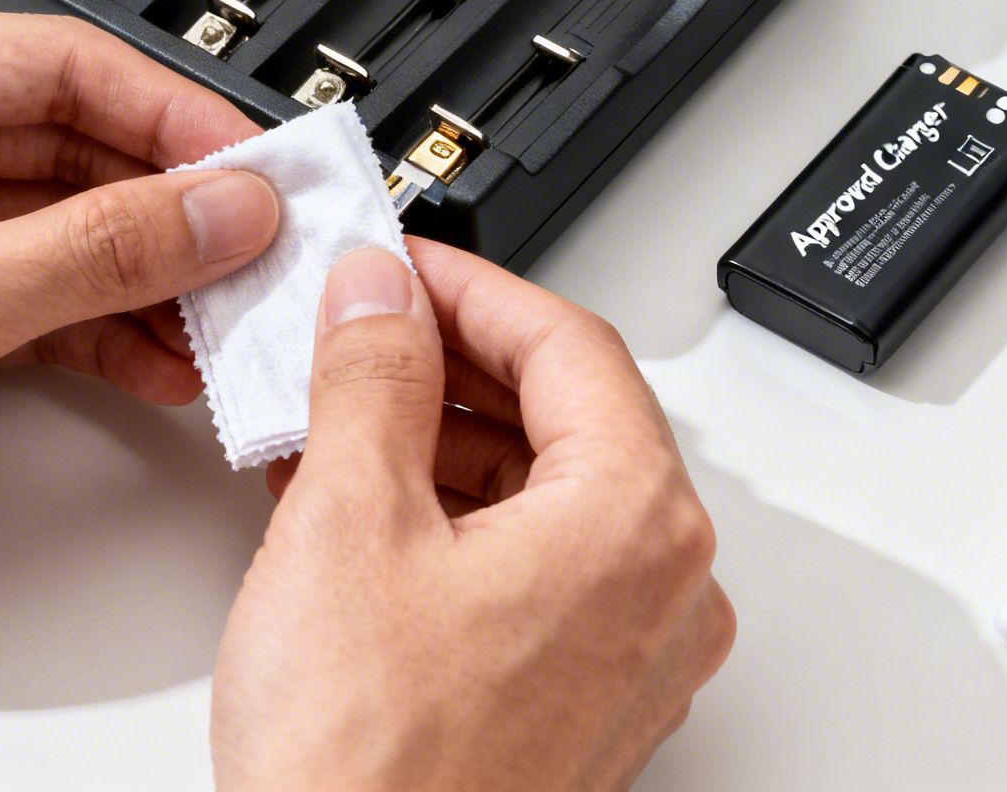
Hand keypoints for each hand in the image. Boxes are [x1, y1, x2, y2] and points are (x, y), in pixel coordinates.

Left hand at [0, 7, 279, 602]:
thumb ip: (99, 251)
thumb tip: (218, 210)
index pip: (64, 64)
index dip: (177, 117)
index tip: (258, 165)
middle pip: (78, 143)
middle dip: (175, 207)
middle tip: (260, 246)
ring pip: (70, 223)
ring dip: (151, 274)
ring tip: (226, 312)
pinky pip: (43, 290)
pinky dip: (106, 324)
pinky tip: (164, 356)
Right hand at [212, 241, 734, 790]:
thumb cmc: (372, 772)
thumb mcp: (350, 522)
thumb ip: (373, 377)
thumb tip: (381, 299)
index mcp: (637, 524)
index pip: (571, 346)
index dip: (472, 287)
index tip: (404, 266)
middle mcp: (663, 588)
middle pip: (569, 419)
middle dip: (454, 367)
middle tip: (365, 331)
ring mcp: (632, 654)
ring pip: (551, 497)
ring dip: (448, 444)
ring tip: (343, 418)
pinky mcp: (587, 702)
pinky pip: (539, 572)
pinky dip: (461, 524)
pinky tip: (372, 507)